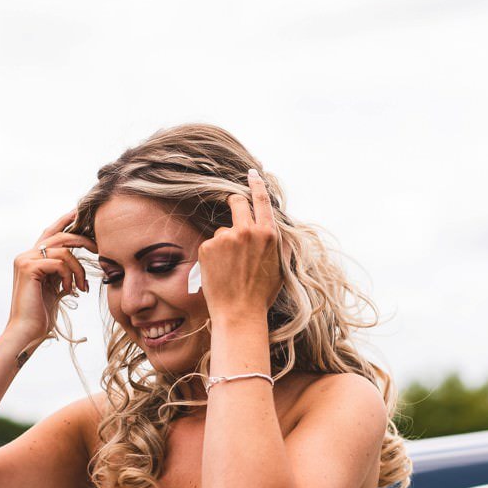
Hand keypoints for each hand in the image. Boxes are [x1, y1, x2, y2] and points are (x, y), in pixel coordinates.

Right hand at [7, 211, 95, 351]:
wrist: (26, 331)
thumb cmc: (41, 314)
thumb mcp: (55, 288)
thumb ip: (61, 271)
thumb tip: (76, 262)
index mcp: (31, 258)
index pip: (51, 233)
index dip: (65, 220)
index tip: (80, 212)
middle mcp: (25, 255)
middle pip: (60, 236)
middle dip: (83, 240)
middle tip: (99, 247)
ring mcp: (25, 260)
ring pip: (64, 251)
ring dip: (78, 269)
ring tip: (80, 287)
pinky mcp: (29, 268)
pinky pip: (60, 262)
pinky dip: (70, 276)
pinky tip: (69, 291)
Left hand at [195, 169, 280, 326]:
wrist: (239, 313)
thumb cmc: (261, 293)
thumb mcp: (279, 265)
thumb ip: (276, 242)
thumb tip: (272, 226)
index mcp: (268, 234)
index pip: (261, 199)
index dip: (256, 184)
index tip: (252, 174)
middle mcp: (247, 231)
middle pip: (236, 202)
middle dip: (234, 203)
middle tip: (232, 213)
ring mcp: (226, 237)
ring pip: (223, 229)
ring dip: (225, 241)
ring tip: (230, 267)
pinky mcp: (208, 246)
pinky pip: (211, 243)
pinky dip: (213, 254)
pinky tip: (219, 271)